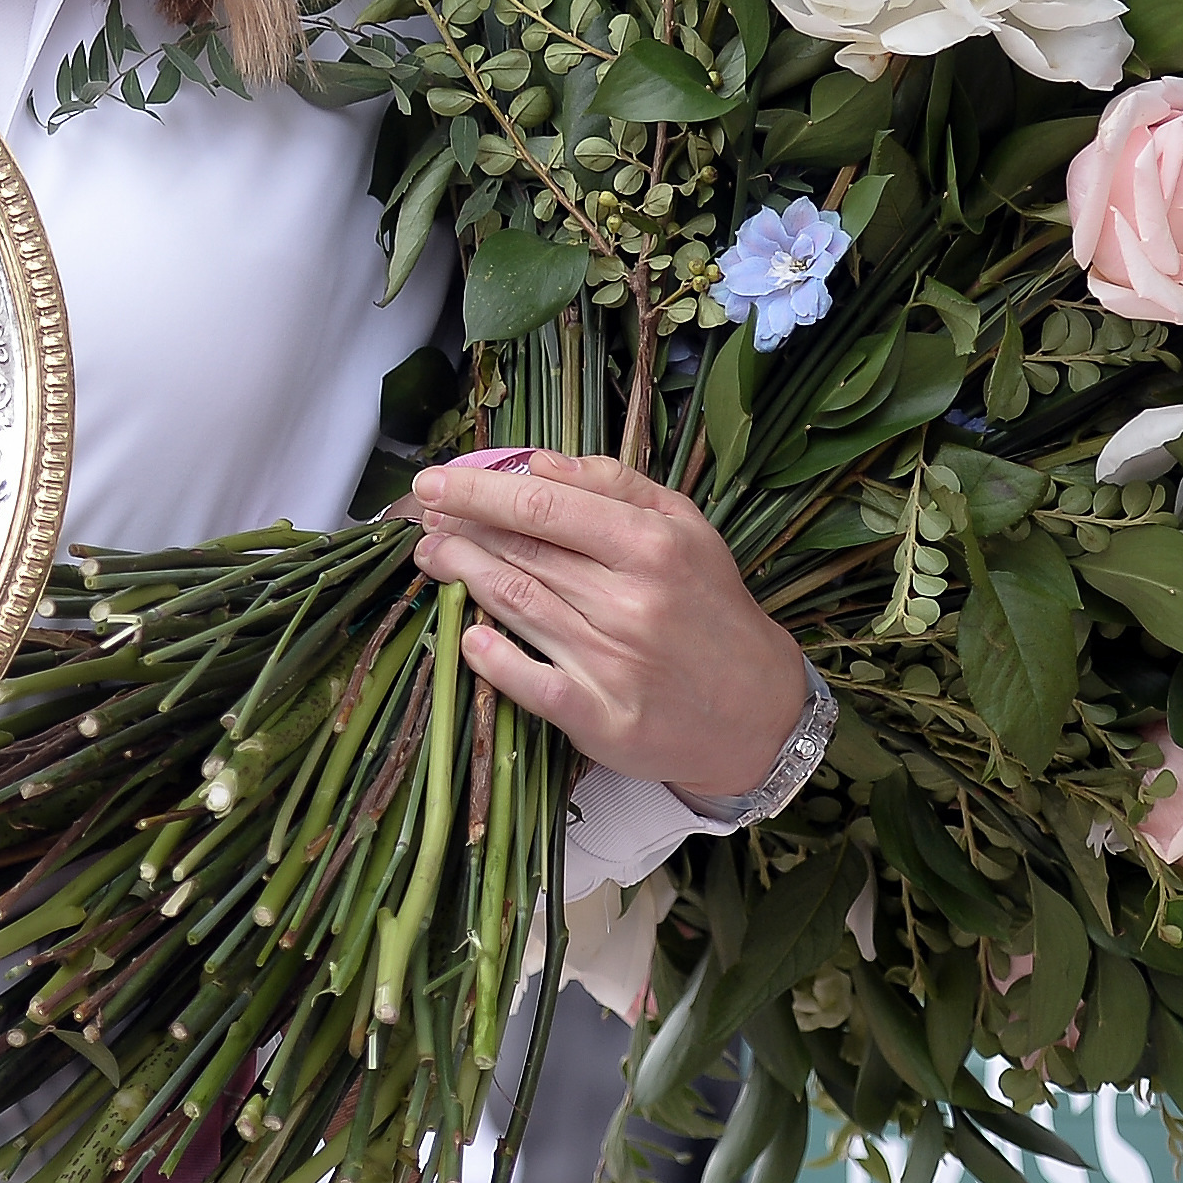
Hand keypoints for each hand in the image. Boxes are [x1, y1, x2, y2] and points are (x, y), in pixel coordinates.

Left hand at [406, 452, 804, 799]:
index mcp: (651, 545)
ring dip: (463, 577)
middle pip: (522, 553)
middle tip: (424, 518)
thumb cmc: (712, 606)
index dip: (478, 491)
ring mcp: (614, 663)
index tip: (435, 482)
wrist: (758, 708)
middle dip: (461, 530)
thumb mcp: (685, 525)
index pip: (544, 506)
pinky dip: (493, 659)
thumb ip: (614, 485)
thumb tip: (538, 465)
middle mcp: (630, 601)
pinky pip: (531, 683)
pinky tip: (467, 636)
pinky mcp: (602, 718)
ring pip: (518, 606)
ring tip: (432, 557)